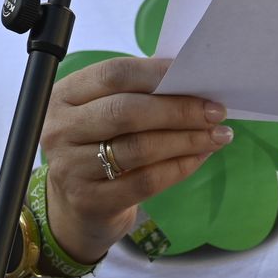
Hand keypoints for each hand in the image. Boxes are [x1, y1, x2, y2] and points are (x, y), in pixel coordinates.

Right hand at [39, 56, 232, 262]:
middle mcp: (61, 129)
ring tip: (217, 135)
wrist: (74, 205)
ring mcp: (70, 167)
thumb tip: (190, 79)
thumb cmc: (98, 144)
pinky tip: (199, 157)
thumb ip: (136, 93)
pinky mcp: (90, 201)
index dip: (155, 73)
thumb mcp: (101, 111)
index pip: (112, 75)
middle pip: (126, 111)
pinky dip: (179, 167)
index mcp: (65, 94)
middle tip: (215, 111)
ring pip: (139, 148)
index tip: (194, 74)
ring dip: (186, 139)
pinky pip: (145, 181)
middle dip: (178, 109)